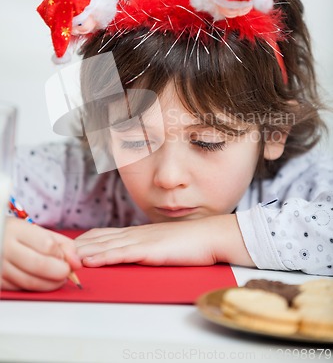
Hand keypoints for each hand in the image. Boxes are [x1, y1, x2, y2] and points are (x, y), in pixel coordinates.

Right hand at [1, 218, 81, 290]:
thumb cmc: (16, 235)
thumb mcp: (37, 231)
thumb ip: (60, 243)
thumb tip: (76, 261)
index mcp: (16, 229)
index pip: (47, 245)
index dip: (62, 255)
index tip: (68, 258)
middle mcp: (5, 247)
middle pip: (40, 265)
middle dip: (60, 272)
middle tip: (67, 273)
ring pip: (30, 282)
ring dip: (50, 283)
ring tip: (58, 279)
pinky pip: (21, 289)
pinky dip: (36, 287)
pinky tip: (41, 281)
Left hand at [75, 215, 254, 267]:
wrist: (210, 236)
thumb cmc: (189, 242)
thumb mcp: (162, 242)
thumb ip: (146, 245)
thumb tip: (133, 252)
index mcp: (138, 232)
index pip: (104, 233)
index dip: (85, 240)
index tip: (68, 246)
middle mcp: (135, 233)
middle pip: (99, 238)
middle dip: (77, 246)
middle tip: (57, 252)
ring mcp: (141, 240)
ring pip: (106, 245)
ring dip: (84, 252)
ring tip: (64, 258)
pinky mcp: (150, 250)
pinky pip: (121, 254)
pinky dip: (103, 257)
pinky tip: (90, 261)